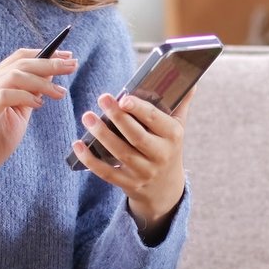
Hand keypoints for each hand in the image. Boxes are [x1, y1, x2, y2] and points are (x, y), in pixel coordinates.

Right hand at [0, 47, 76, 199]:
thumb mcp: (18, 114)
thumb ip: (30, 94)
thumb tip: (50, 75)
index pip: (18, 57)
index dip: (45, 53)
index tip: (68, 56)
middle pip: (19, 63)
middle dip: (50, 62)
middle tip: (72, 66)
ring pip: (14, 76)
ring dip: (41, 81)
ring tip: (60, 93)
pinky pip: (4, 96)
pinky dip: (25, 96)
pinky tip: (38, 104)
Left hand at [72, 88, 193, 238]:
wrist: (166, 189)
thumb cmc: (168, 148)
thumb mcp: (178, 127)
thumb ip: (180, 103)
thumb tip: (190, 80)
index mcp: (173, 136)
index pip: (155, 120)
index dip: (139, 109)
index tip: (124, 97)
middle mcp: (160, 155)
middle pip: (136, 136)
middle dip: (118, 117)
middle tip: (102, 98)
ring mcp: (144, 172)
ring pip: (120, 153)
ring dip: (102, 134)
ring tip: (88, 117)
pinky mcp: (128, 184)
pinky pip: (107, 172)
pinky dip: (90, 160)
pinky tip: (78, 145)